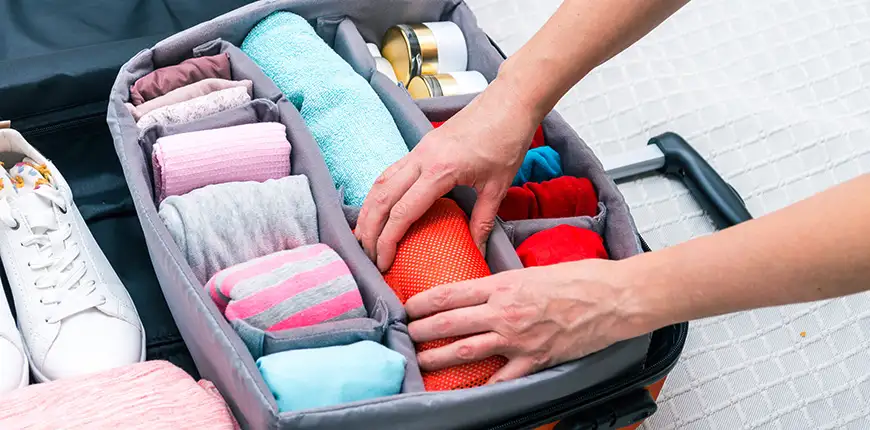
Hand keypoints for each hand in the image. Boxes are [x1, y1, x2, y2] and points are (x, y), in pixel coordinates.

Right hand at [355, 81, 539, 271]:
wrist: (509, 101)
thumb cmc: (507, 140)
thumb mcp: (498, 186)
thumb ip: (483, 221)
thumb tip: (476, 251)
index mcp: (440, 171)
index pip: (402, 212)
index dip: (388, 240)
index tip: (384, 262)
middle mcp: (421, 159)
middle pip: (382, 198)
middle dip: (369, 230)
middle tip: (367, 256)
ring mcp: (419, 150)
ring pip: (380, 183)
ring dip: (368, 211)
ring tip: (364, 237)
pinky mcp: (422, 146)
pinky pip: (391, 172)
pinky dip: (379, 194)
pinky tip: (378, 209)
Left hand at [405, 259, 650, 382]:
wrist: (613, 297)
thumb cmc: (579, 278)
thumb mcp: (534, 271)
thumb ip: (505, 284)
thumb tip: (483, 291)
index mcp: (502, 285)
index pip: (451, 293)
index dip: (423, 302)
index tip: (408, 307)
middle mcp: (504, 312)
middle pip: (449, 323)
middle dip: (422, 330)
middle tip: (406, 334)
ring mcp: (518, 339)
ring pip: (466, 350)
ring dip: (438, 358)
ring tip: (422, 361)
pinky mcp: (535, 360)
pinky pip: (503, 378)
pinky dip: (484, 386)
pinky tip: (467, 390)